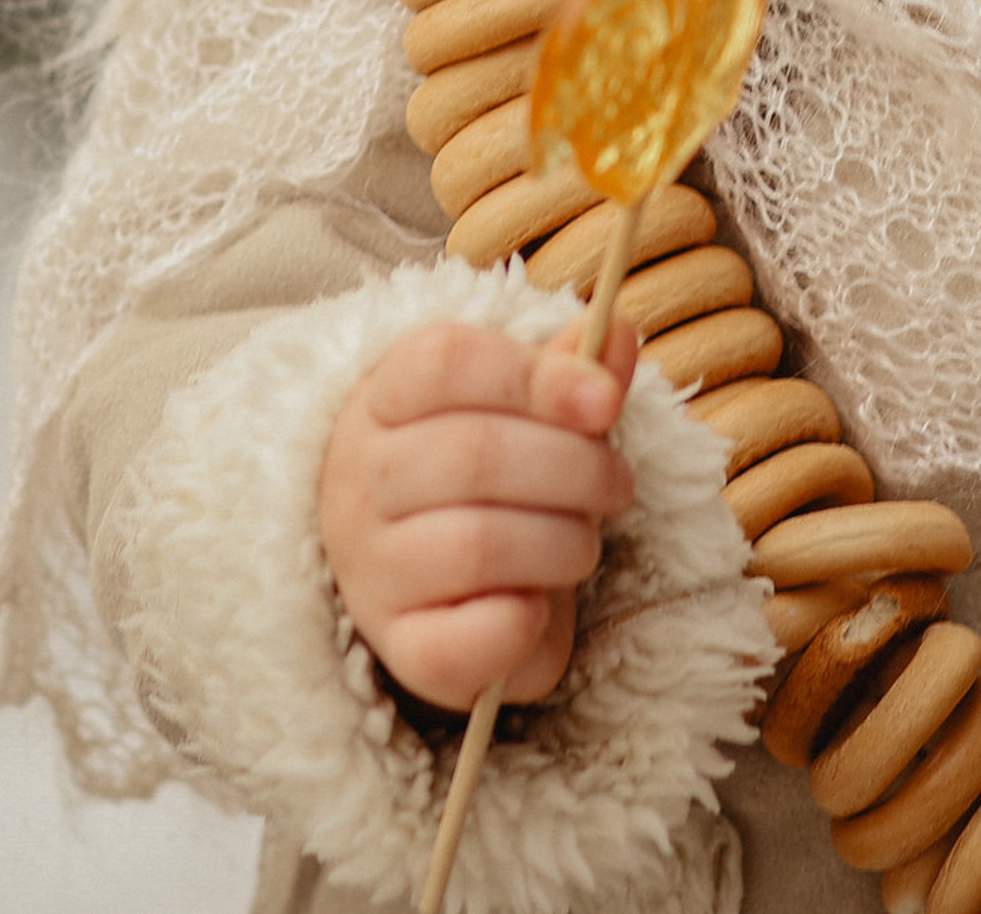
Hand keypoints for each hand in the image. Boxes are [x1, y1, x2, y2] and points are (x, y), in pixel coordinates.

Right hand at [318, 315, 639, 710]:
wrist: (427, 578)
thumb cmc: (483, 476)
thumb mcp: (521, 410)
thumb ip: (568, 371)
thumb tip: (615, 330)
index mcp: (386, 398)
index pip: (445, 361)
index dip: (536, 376)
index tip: (607, 403)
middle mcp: (362, 478)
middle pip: (474, 453)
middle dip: (576, 468)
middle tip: (618, 484)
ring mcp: (371, 568)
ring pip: (478, 545)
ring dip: (563, 542)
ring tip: (585, 542)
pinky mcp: (399, 648)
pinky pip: (461, 645)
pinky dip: (520, 625)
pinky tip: (539, 605)